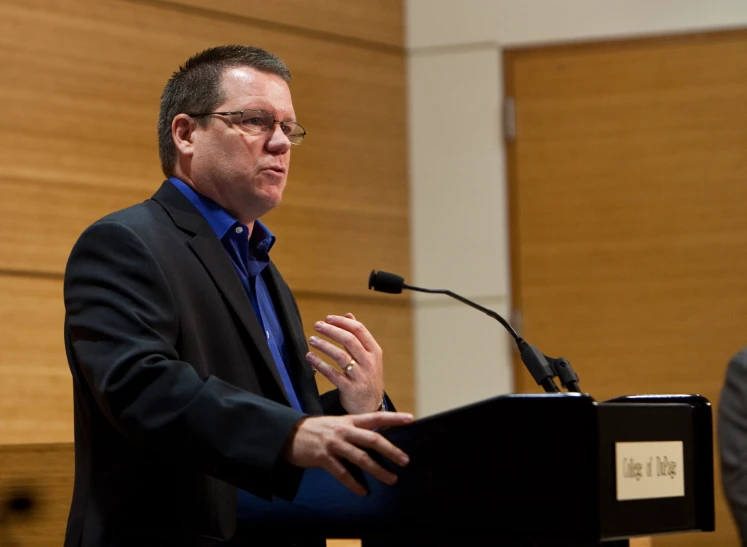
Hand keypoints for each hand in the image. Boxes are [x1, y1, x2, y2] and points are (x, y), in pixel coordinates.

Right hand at [282, 412, 413, 494]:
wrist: (289, 434)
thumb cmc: (317, 430)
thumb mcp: (337, 424)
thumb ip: (354, 430)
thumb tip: (375, 439)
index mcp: (349, 420)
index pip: (376, 417)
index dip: (394, 418)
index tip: (411, 419)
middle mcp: (344, 430)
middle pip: (372, 439)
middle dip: (390, 450)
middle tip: (405, 460)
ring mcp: (333, 443)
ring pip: (360, 458)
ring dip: (378, 470)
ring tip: (391, 479)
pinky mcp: (323, 457)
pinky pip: (342, 473)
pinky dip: (353, 483)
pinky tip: (363, 491)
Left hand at [306, 313, 384, 413]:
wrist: (371, 407)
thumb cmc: (367, 378)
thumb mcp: (369, 357)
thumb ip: (358, 337)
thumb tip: (348, 315)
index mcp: (374, 352)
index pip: (359, 330)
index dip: (342, 322)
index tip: (328, 318)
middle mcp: (369, 363)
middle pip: (349, 340)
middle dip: (332, 330)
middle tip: (317, 325)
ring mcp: (360, 376)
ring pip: (341, 356)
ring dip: (324, 345)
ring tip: (311, 339)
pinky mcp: (350, 389)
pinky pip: (332, 374)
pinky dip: (320, 364)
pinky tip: (310, 357)